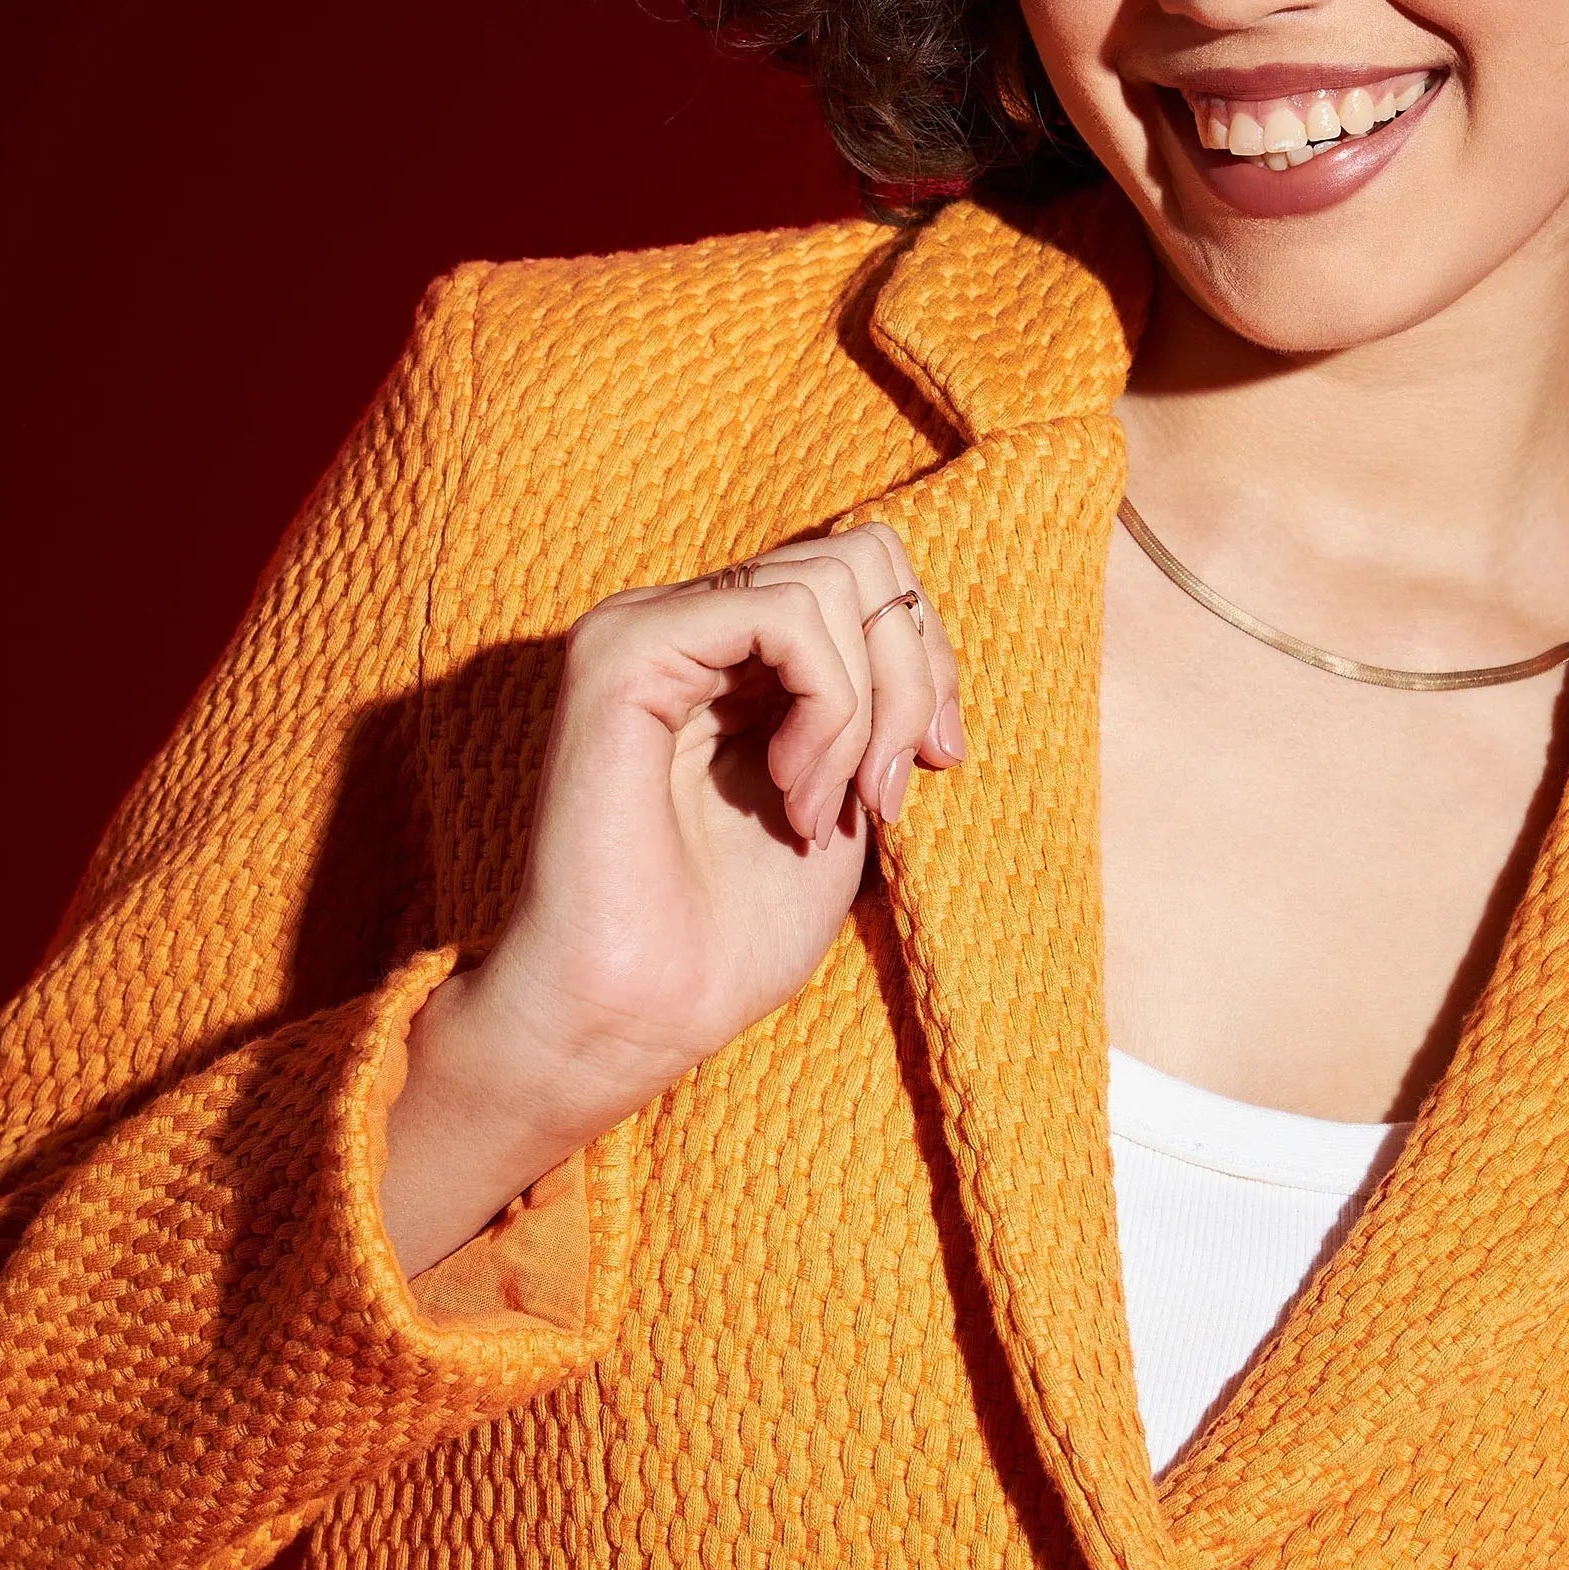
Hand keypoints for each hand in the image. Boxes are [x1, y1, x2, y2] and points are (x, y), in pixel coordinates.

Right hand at [380, 522, 962, 1273]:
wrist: (638, 1013)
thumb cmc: (728, 933)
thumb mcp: (843, 794)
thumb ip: (874, 707)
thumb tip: (928, 642)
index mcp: (730, 650)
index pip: (864, 570)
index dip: (927, 657)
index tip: (940, 763)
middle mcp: (685, 618)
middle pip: (862, 556)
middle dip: (914, 676)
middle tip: (888, 793)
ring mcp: (649, 624)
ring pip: (835, 576)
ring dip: (867, 708)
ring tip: (824, 807)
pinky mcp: (628, 649)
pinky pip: (785, 612)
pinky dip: (830, 704)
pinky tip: (795, 790)